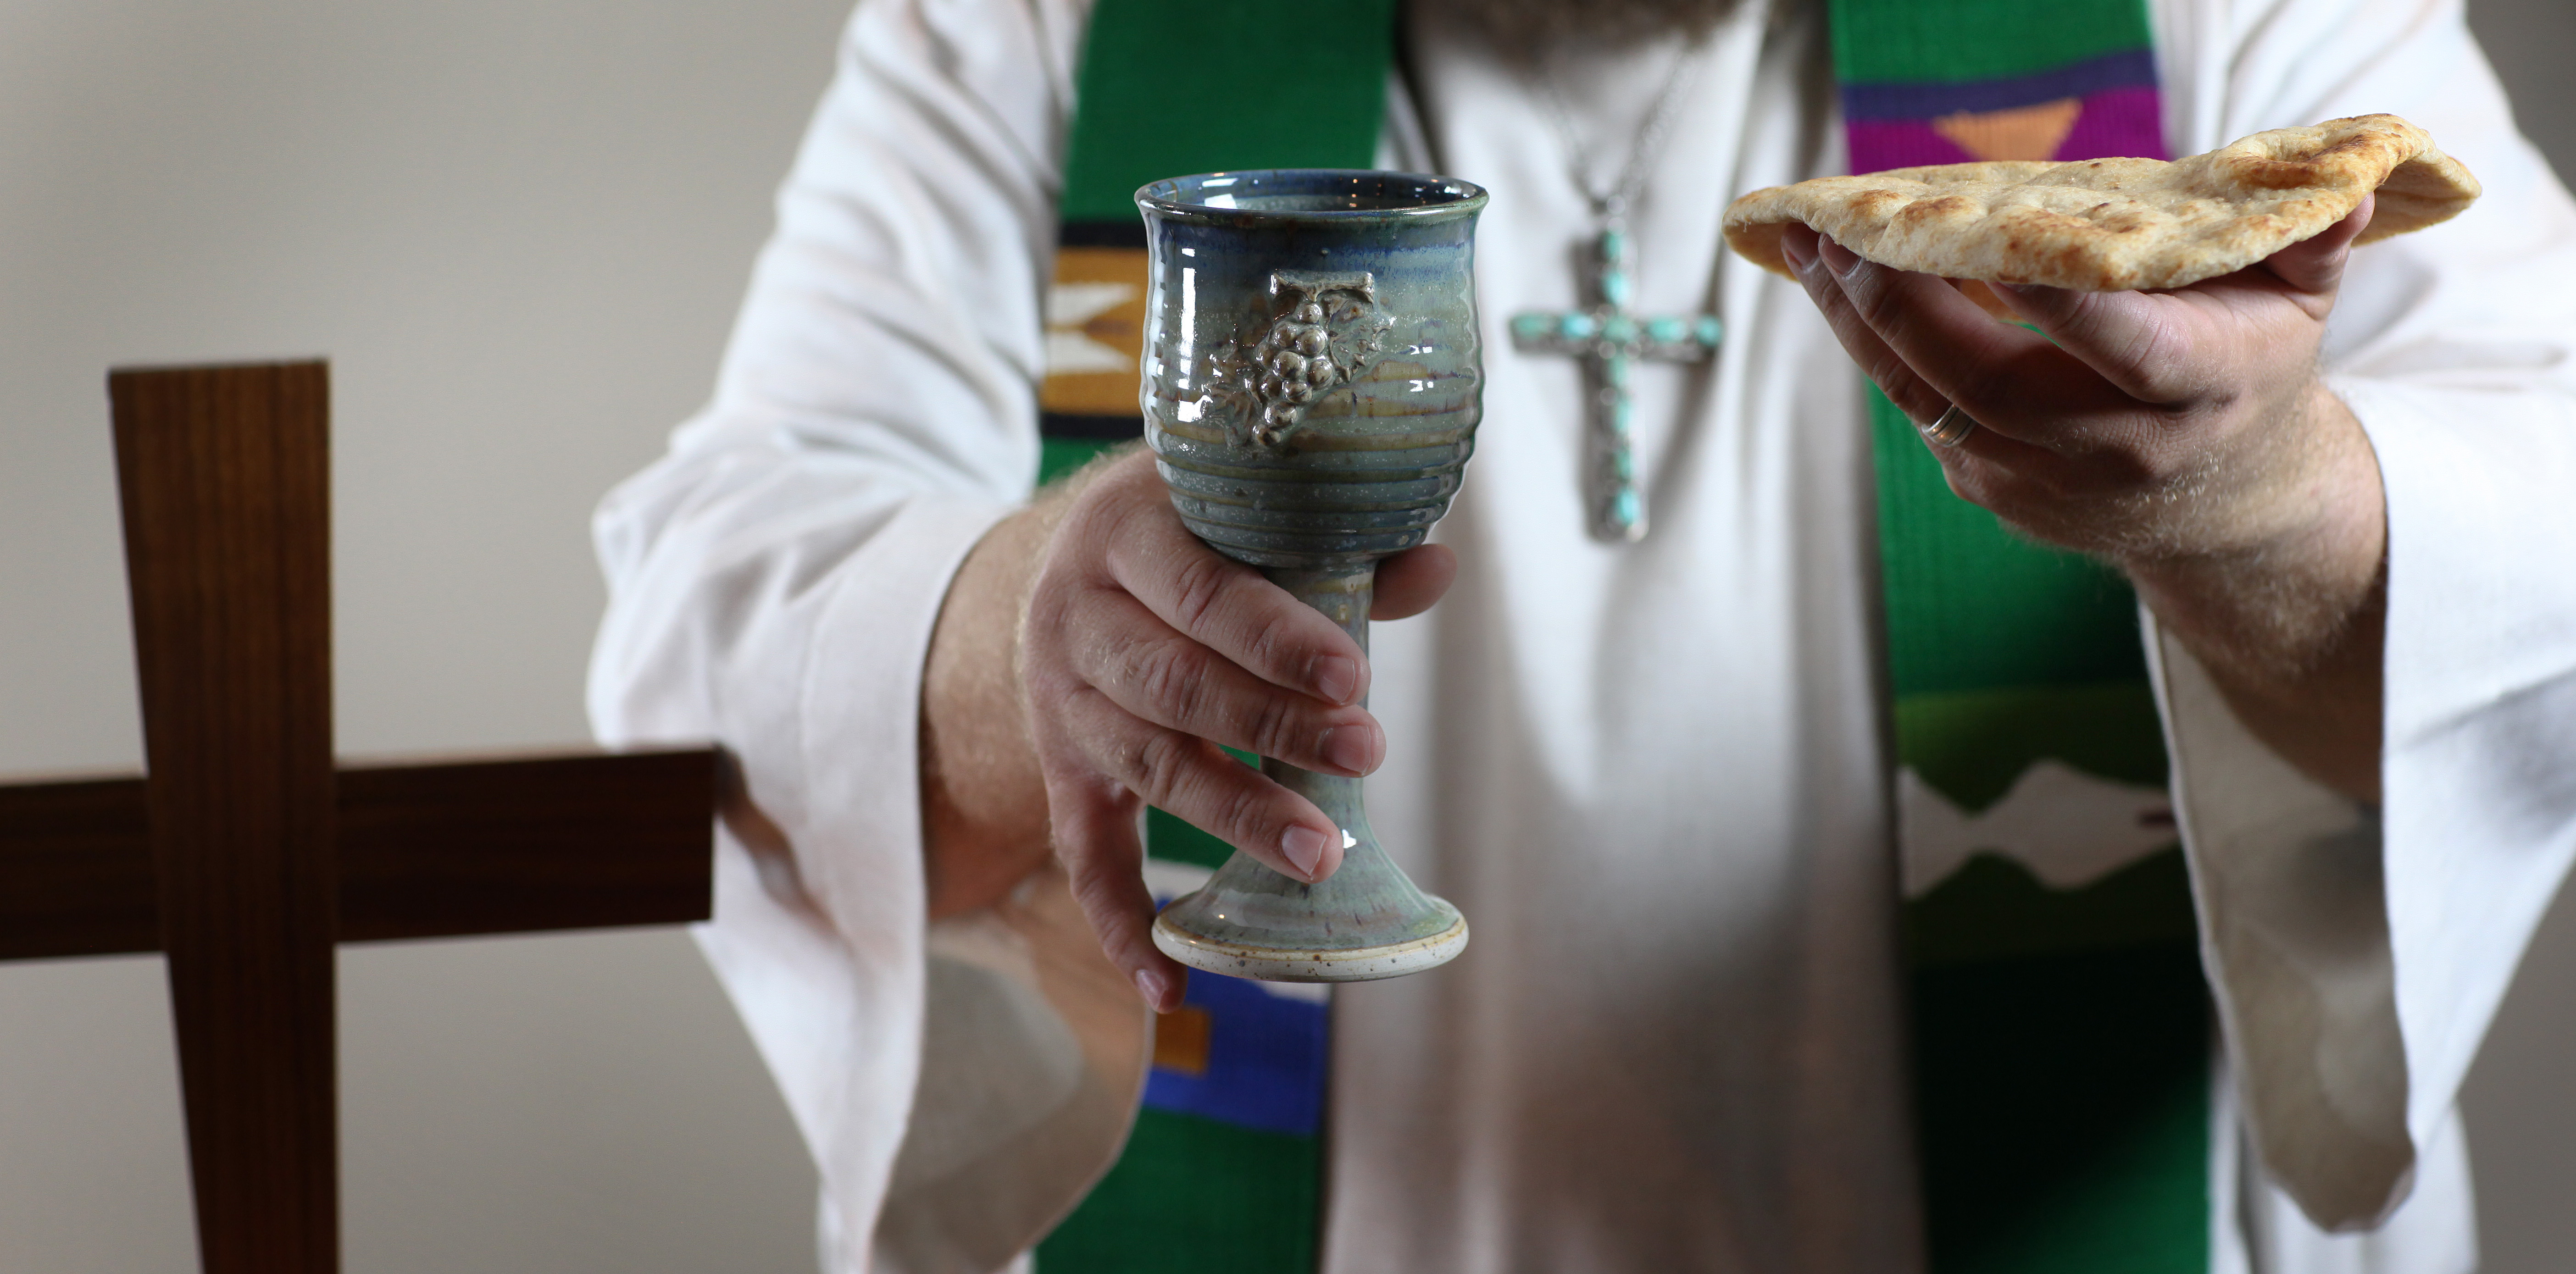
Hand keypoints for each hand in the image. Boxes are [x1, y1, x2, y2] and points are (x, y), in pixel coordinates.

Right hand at [1016, 448, 1454, 1008]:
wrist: (1079, 562)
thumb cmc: (1193, 532)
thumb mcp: (1242, 512)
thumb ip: (1335, 545)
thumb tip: (1436, 567)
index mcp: (1121, 533)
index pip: (1201, 593)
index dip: (1276, 638)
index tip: (1352, 677)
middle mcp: (1074, 620)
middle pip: (1175, 687)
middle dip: (1273, 727)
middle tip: (1368, 753)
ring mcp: (1060, 704)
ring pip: (1148, 766)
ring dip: (1234, 815)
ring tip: (1319, 854)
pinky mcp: (1063, 773)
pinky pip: (1085, 856)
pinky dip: (1122, 925)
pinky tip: (1171, 989)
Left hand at [1776, 198, 2380, 562]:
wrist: (2225, 503)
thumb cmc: (2251, 365)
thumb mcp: (2297, 305)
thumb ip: (2310, 243)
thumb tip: (2342, 186)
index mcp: (2197, 392)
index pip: (2121, 345)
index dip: (2054, 299)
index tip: (1985, 239)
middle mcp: (2115, 449)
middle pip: (1990, 382)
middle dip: (1908, 306)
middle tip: (1848, 235)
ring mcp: (2043, 482)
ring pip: (1930, 401)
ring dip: (1861, 324)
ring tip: (1813, 249)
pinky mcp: (1993, 491)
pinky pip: (1919, 412)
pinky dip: (1876, 351)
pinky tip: (1840, 289)